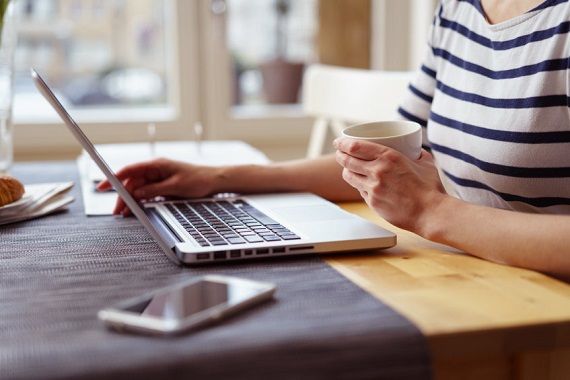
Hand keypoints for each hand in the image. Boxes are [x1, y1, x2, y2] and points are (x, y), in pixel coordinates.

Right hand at [96, 158, 221, 215]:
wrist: (215, 181)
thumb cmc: (198, 179)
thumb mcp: (175, 187)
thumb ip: (154, 190)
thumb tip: (137, 193)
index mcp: (157, 165)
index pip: (130, 170)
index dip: (114, 178)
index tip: (102, 186)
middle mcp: (156, 170)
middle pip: (132, 182)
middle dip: (123, 196)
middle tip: (117, 210)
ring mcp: (159, 177)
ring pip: (139, 189)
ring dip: (132, 200)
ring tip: (125, 213)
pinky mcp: (163, 185)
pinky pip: (148, 192)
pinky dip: (141, 201)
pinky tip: (136, 209)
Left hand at [334, 137, 446, 233]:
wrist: (430, 213)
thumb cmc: (430, 188)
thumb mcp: (425, 162)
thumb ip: (417, 153)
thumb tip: (415, 149)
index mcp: (388, 157)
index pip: (355, 147)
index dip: (342, 143)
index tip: (338, 141)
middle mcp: (377, 171)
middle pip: (347, 160)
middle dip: (340, 155)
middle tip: (339, 153)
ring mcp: (373, 188)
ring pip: (349, 176)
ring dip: (346, 170)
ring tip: (348, 168)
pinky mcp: (372, 202)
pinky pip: (360, 190)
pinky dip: (359, 185)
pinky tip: (361, 183)